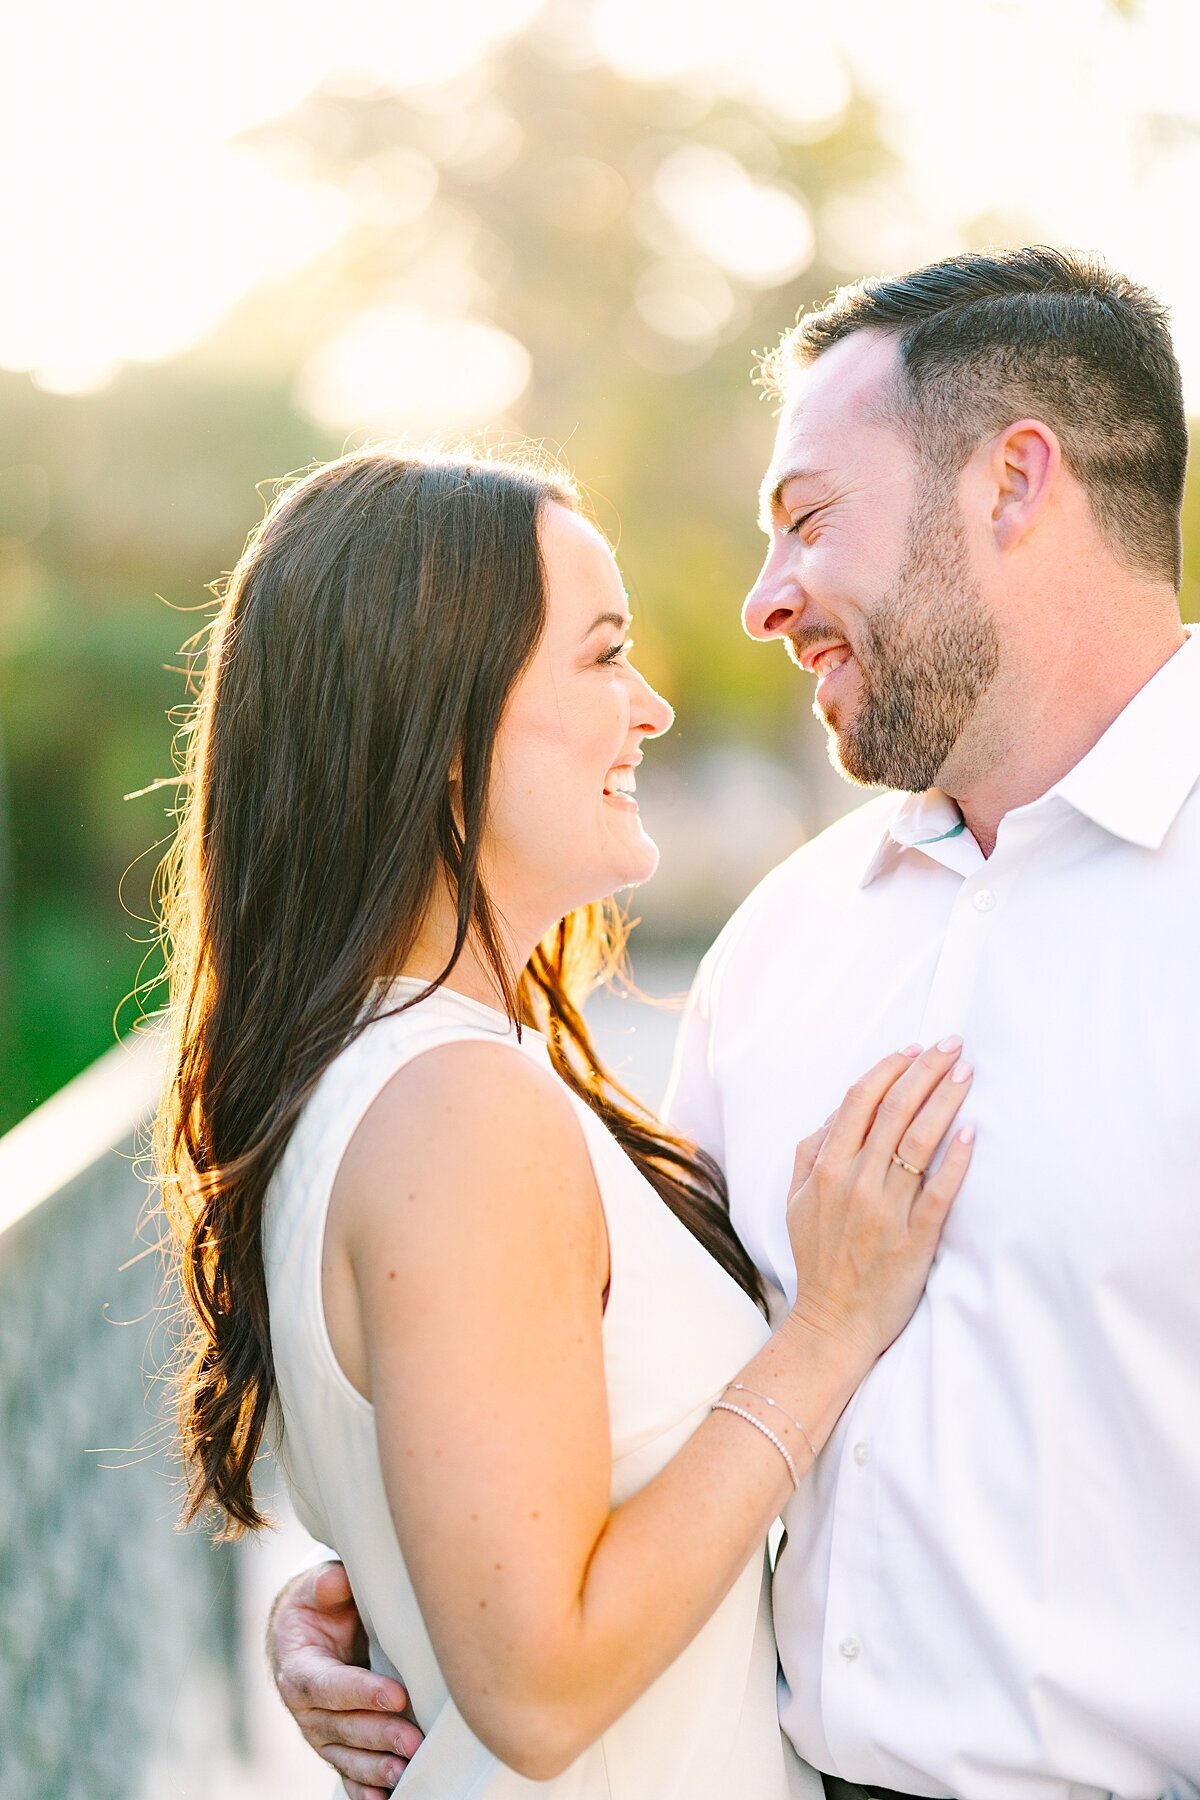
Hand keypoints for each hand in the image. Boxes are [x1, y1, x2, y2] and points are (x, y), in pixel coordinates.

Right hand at [268, 1560, 423, 1797]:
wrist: (304, 1634)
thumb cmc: (318, 1607)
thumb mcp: (317, 1588)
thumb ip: (325, 1584)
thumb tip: (335, 1582)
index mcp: (298, 1667)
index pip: (327, 1685)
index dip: (359, 1692)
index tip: (397, 1694)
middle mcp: (305, 1707)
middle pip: (341, 1727)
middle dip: (379, 1735)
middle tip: (414, 1740)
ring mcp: (319, 1732)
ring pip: (346, 1756)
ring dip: (376, 1767)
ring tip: (406, 1771)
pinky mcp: (335, 1746)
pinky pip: (348, 1773)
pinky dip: (364, 1789)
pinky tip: (384, 1798)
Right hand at [784, 1040, 973, 1366]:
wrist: (833, 1323)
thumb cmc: (819, 1258)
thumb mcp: (796, 1201)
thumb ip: (812, 1152)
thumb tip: (840, 1112)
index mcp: (825, 1169)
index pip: (859, 1101)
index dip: (889, 1069)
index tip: (914, 1049)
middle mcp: (855, 1183)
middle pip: (894, 1110)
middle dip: (925, 1070)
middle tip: (952, 1044)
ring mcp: (886, 1211)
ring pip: (918, 1141)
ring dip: (945, 1100)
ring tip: (966, 1072)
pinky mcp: (915, 1239)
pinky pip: (939, 1191)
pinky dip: (955, 1160)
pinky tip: (971, 1132)